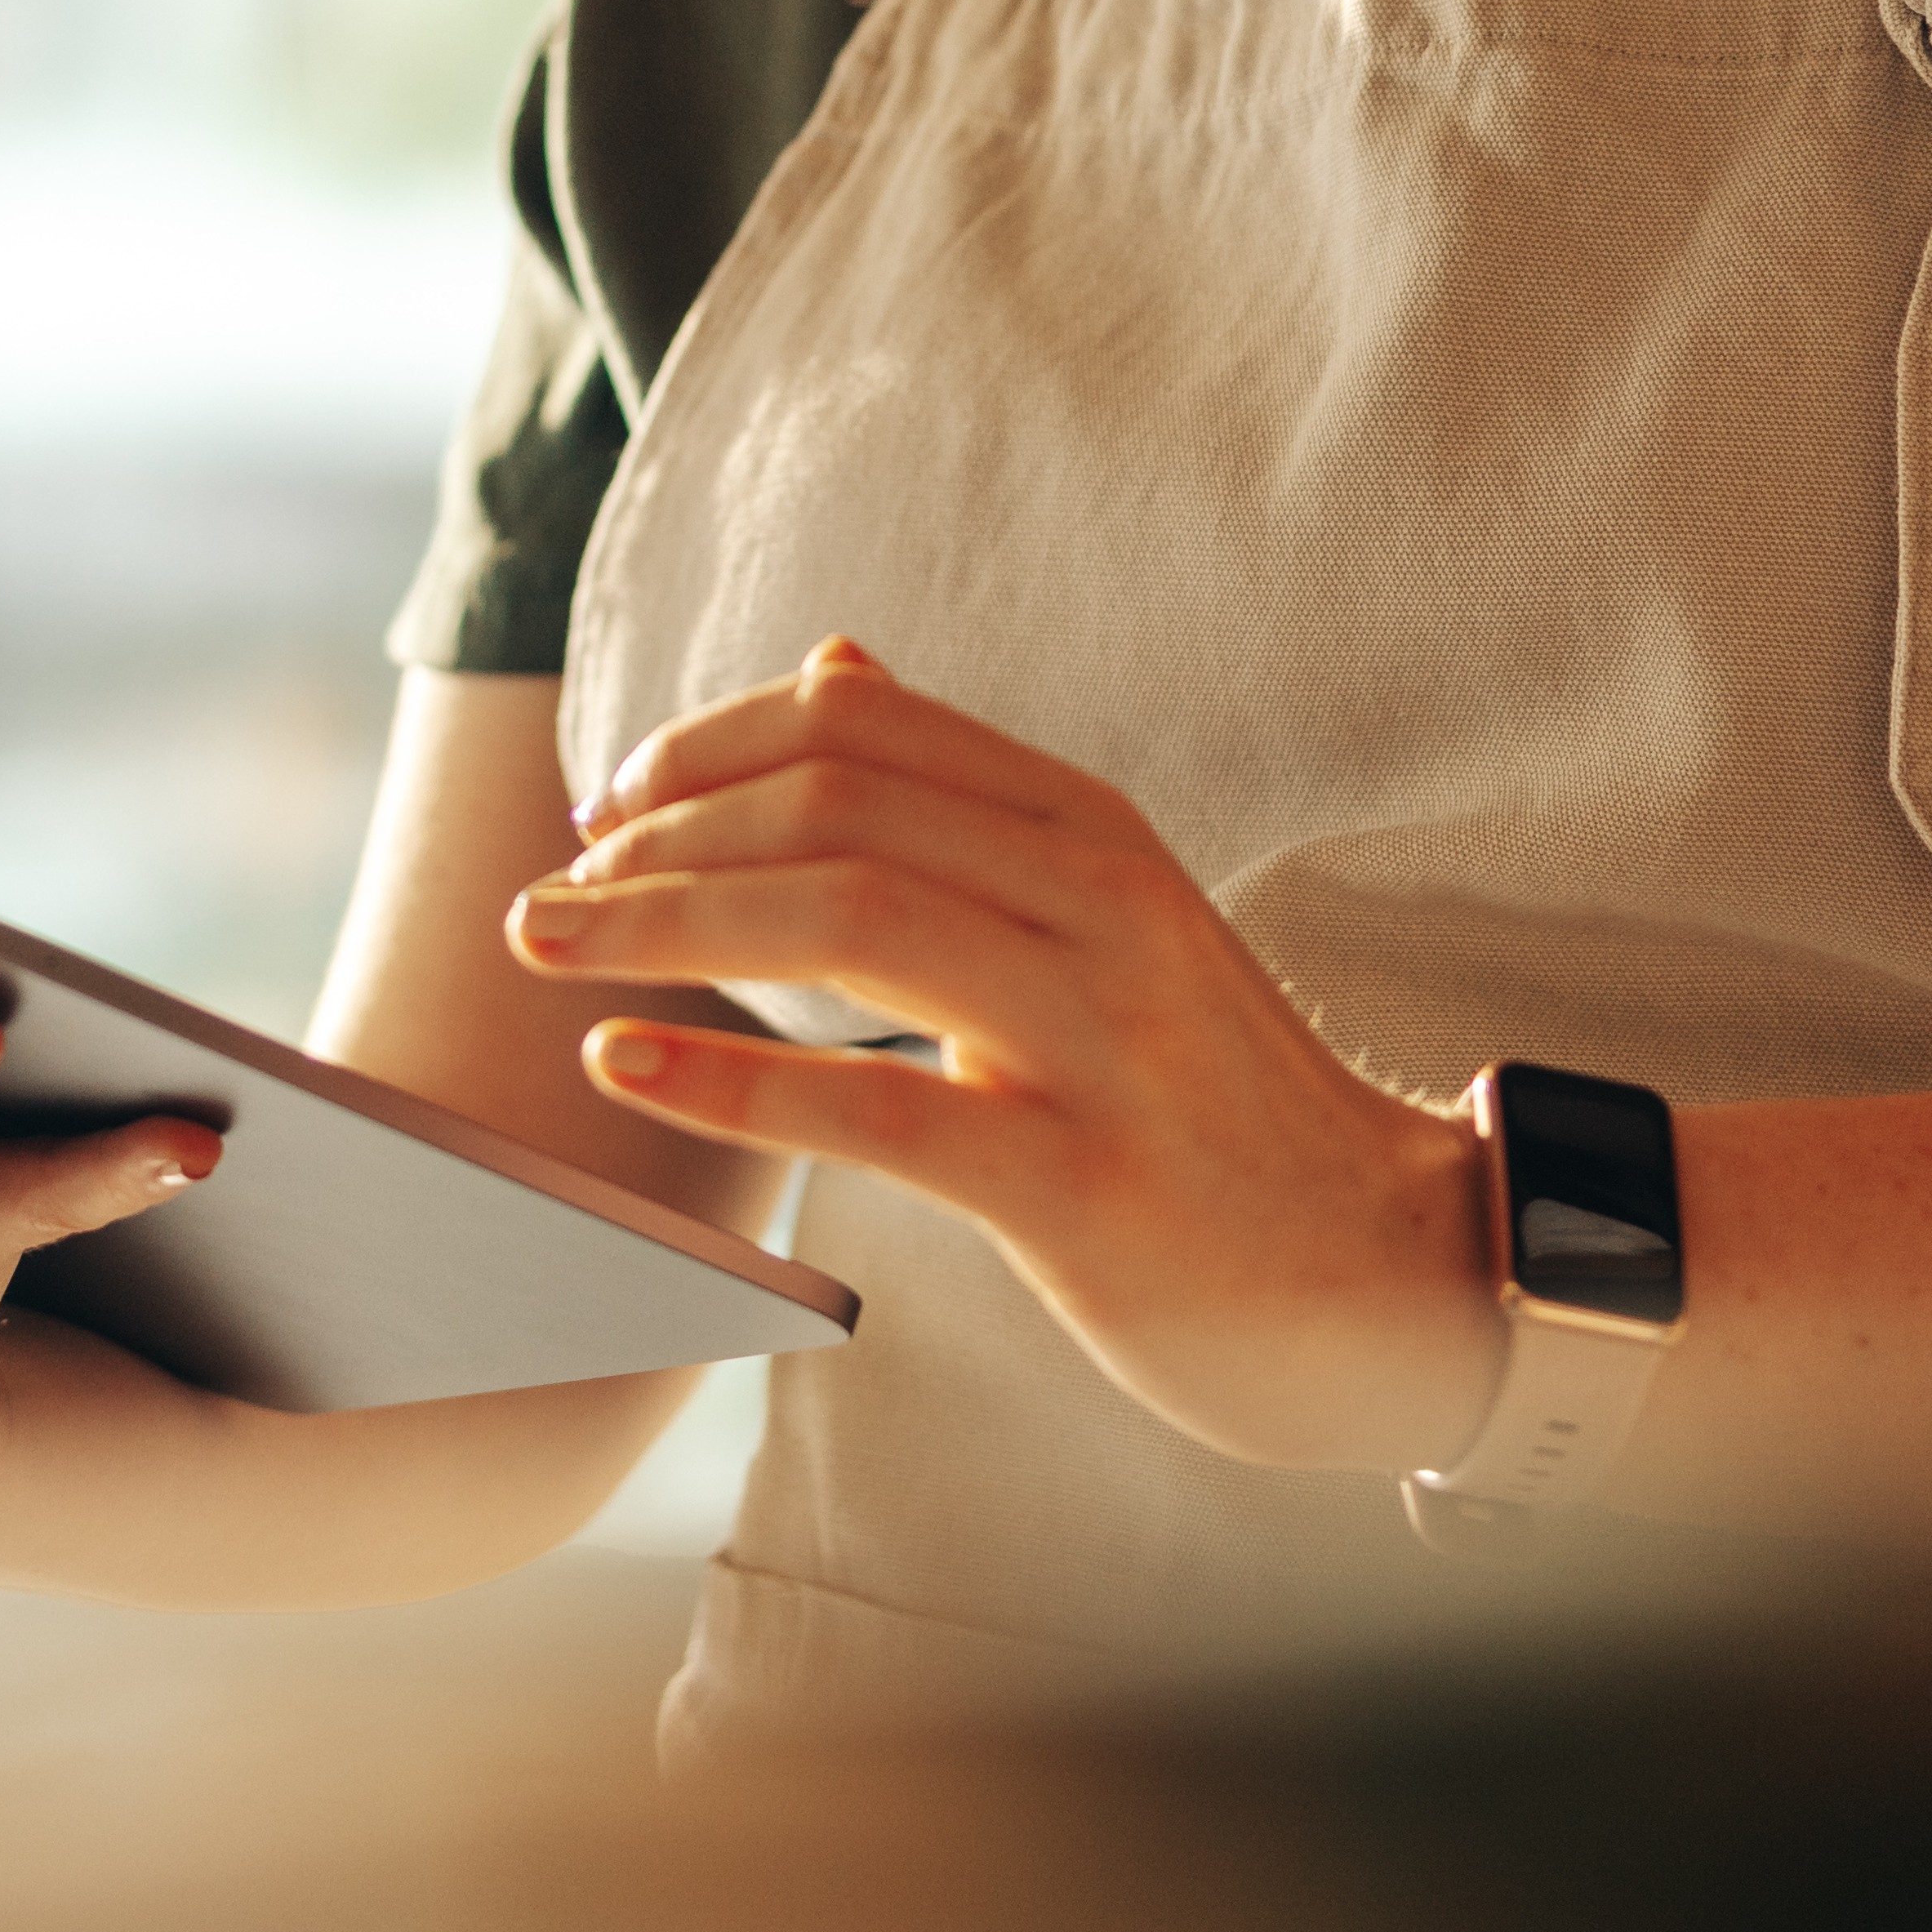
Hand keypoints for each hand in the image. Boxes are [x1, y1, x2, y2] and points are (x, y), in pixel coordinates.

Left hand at [513, 641, 1502, 1477]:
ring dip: (664, 923)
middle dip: (658, 834)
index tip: (611, 802)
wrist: (1385, 1266)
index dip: (711, 746)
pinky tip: (620, 1069)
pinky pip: (877, 1112)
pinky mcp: (1077, 1182)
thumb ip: (969, 800)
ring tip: (547, 947)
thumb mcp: (1110, 914)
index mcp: (1093, 832)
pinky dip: (728, 1082)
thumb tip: (833, 664)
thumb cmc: (1211, 1098)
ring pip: (847, 921)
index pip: (866, 727)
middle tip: (546, 891)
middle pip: (837, 808)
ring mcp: (1097, 1041)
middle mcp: (1101, 906)